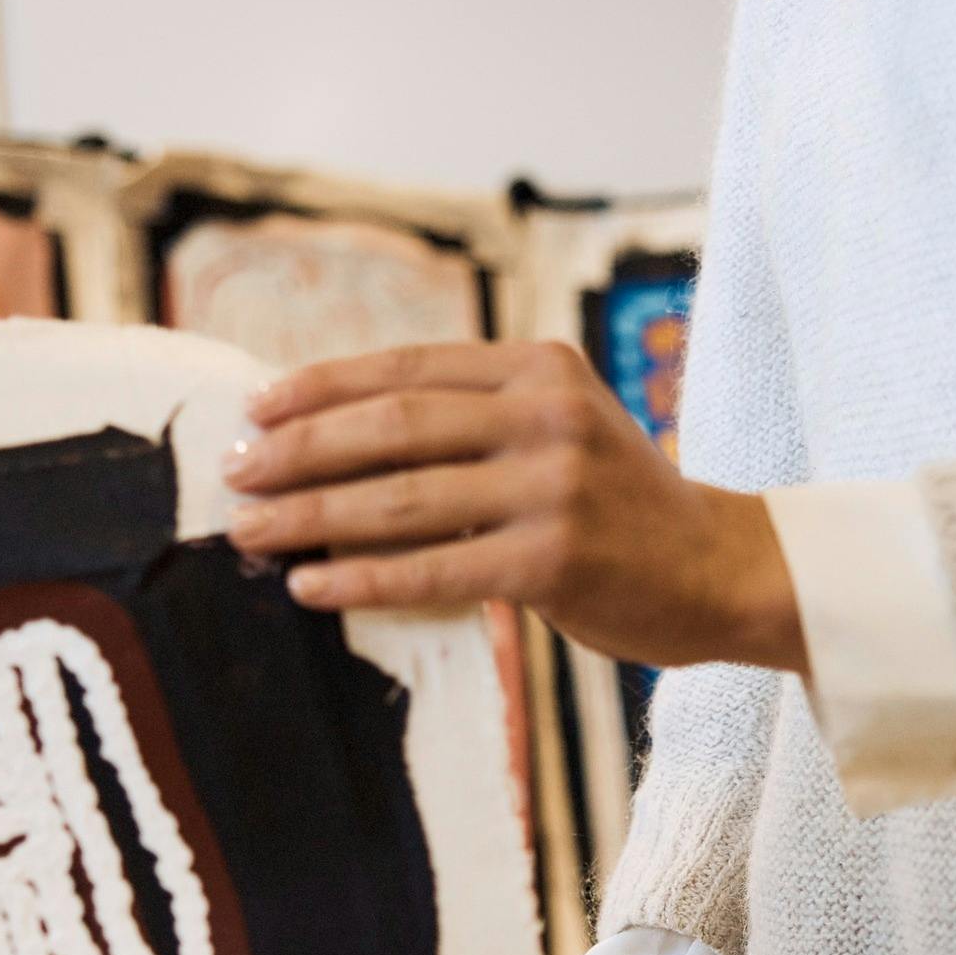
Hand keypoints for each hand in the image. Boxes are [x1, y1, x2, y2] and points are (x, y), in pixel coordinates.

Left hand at [222, 341, 806, 672]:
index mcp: (539, 367)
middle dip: (298, 451)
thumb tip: (333, 432)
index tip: (254, 410)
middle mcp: (547, 413)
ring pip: (401, 498)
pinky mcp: (555, 559)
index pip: (405, 368)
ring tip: (249, 534)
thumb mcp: (557, 426)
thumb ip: (471, 417)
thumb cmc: (616, 504)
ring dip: (310, 517)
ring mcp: (554, 485)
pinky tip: (312, 588)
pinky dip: (362, 580)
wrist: (721, 568)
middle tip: (234, 475)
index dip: (320, 388)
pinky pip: (433, 570)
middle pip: (391, 426)